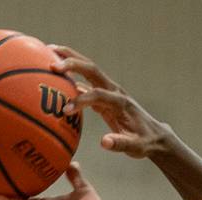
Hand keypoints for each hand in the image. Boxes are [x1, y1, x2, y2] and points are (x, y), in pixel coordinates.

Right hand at [51, 47, 170, 158]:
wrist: (155, 135)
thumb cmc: (145, 142)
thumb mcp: (136, 147)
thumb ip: (120, 143)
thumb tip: (104, 143)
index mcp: (121, 103)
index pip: (98, 95)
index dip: (82, 100)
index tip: (65, 110)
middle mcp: (114, 91)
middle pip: (91, 69)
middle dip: (72, 63)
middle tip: (50, 61)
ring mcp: (108, 90)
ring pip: (87, 69)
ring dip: (69, 58)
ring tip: (46, 51)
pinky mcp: (103, 94)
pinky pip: (84, 80)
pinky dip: (70, 73)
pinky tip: (53, 71)